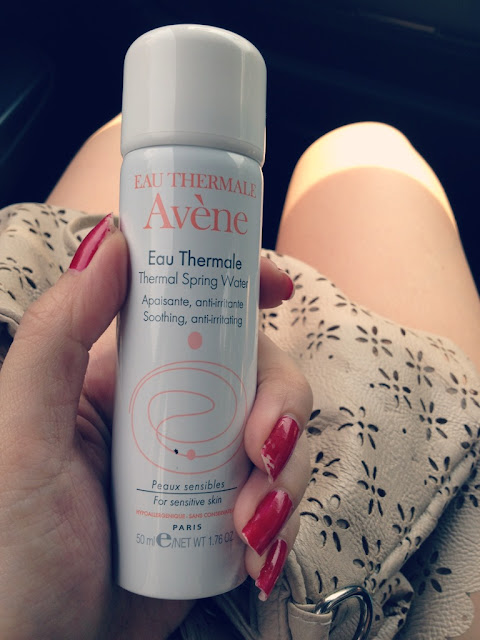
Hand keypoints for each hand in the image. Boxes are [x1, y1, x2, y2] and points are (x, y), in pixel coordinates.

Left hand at [0, 217, 311, 638]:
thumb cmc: (12, 552)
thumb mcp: (21, 435)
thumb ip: (57, 335)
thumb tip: (110, 241)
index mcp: (122, 375)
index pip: (191, 308)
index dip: (239, 286)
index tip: (275, 285)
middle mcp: (171, 408)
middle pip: (255, 368)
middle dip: (278, 400)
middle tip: (262, 445)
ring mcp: (203, 461)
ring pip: (278, 431)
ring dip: (286, 471)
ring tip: (250, 522)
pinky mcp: (224, 513)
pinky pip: (282, 494)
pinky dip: (284, 517)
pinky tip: (254, 552)